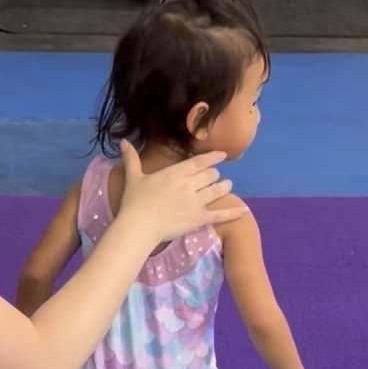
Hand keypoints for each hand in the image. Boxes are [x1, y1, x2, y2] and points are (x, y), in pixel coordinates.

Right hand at [117, 140, 246, 245]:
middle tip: (215, 178)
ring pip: (218, 190)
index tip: (221, 156)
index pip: (200, 162)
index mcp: (176, 172)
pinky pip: (220, 215)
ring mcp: (196, 202)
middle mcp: (189, 184)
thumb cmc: (134, 202)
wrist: (138, 226)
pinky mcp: (199, 219)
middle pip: (211, 175)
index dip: (213, 157)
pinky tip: (243, 210)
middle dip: (214, 175)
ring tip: (227, 186)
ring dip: (224, 187)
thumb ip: (132, 159)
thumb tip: (123, 142)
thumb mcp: (134, 178)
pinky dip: (233, 212)